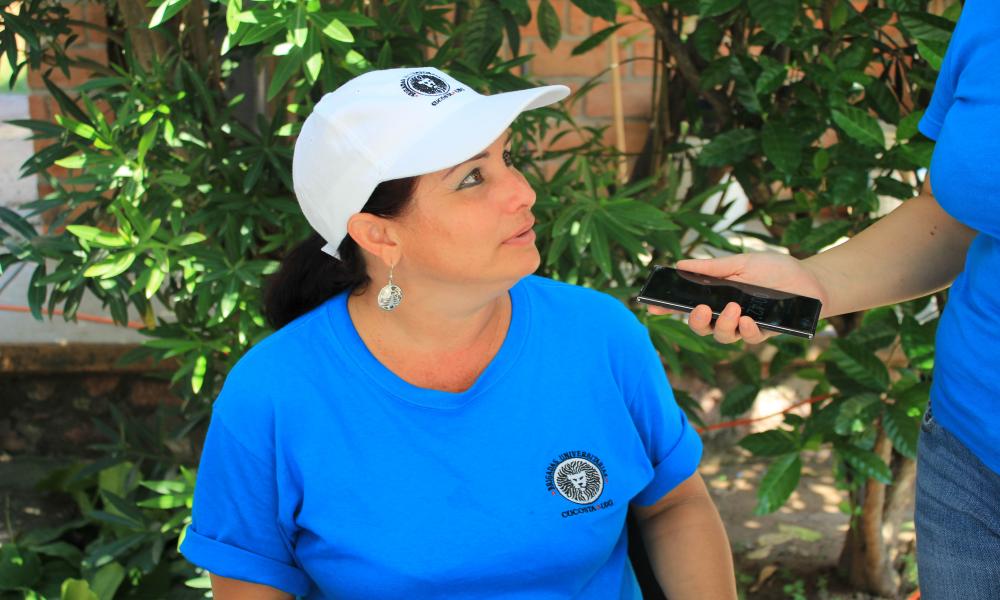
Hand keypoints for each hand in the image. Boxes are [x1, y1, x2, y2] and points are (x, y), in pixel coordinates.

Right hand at [645, 253, 828, 344]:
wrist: (810, 279)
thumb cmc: (775, 269)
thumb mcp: (741, 263)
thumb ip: (713, 268)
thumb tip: (681, 264)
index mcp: (717, 295)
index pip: (687, 304)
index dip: (668, 307)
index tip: (652, 304)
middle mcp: (726, 313)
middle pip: (700, 326)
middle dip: (695, 321)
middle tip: (700, 309)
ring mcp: (744, 325)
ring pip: (722, 336)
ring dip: (722, 325)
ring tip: (733, 309)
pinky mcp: (764, 333)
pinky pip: (748, 338)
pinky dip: (745, 330)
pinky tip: (748, 319)